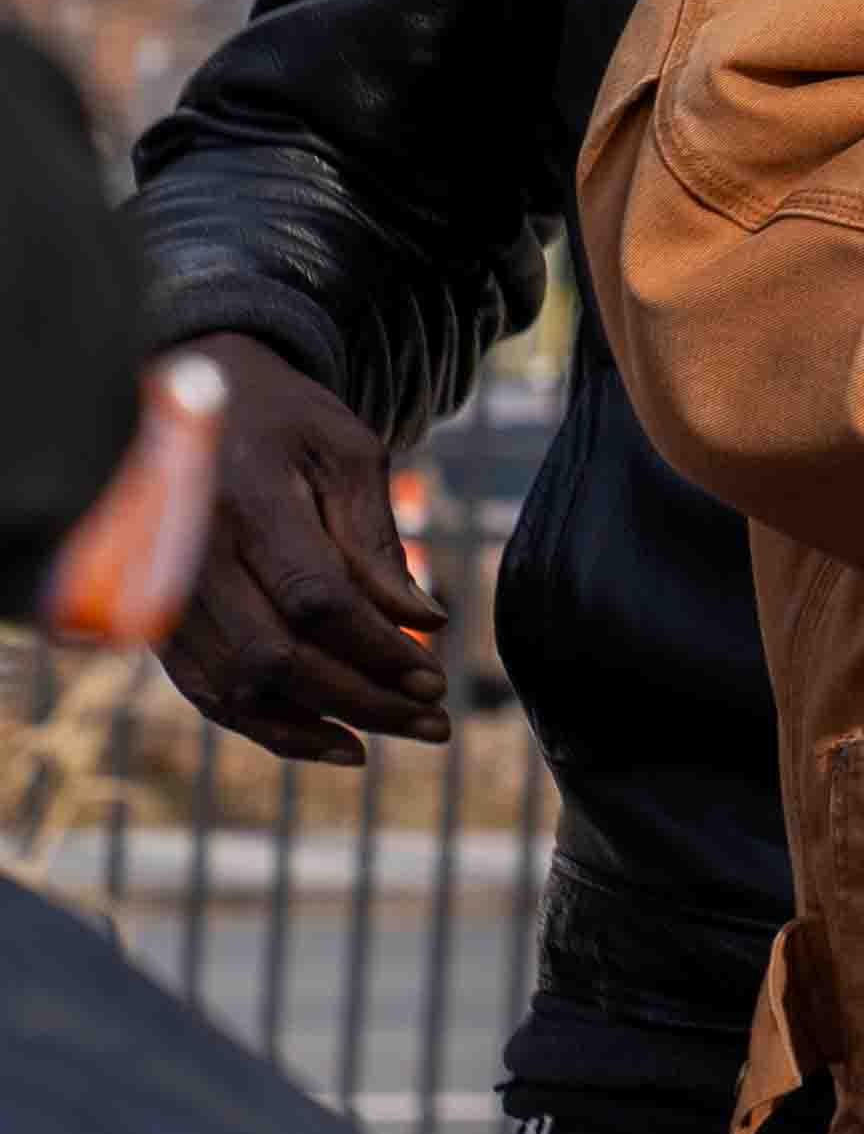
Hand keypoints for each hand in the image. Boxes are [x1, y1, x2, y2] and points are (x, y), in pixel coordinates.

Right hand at [155, 344, 443, 763]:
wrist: (189, 392)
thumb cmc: (283, 419)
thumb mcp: (346, 451)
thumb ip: (376, 539)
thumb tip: (425, 621)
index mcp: (244, 501)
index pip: (314, 599)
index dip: (377, 648)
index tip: (436, 673)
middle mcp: (190, 554)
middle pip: (276, 656)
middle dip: (362, 699)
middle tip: (435, 720)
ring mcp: (163, 592)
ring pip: (237, 687)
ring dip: (321, 725)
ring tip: (399, 733)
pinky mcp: (156, 619)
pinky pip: (207, 690)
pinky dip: (269, 726)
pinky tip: (333, 742)